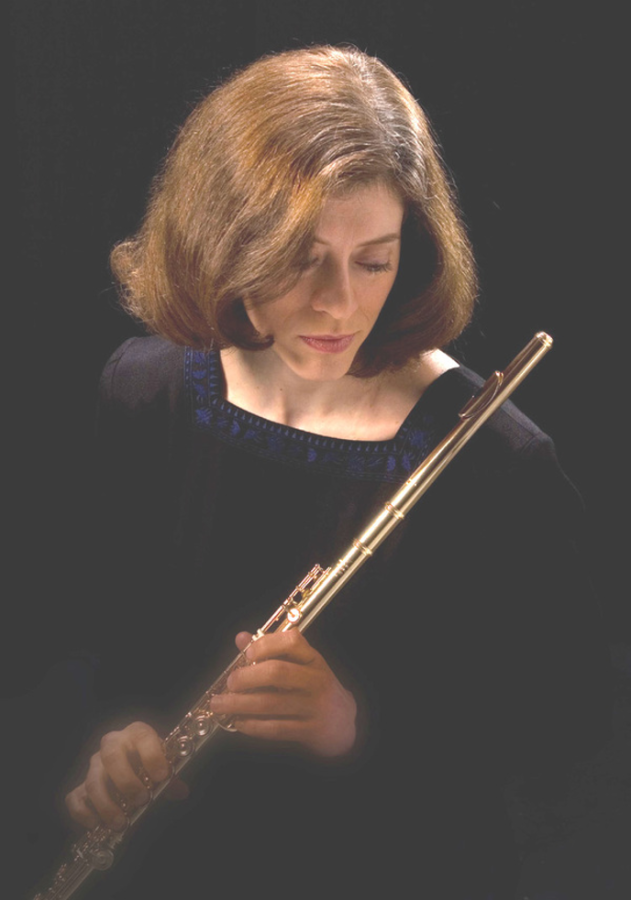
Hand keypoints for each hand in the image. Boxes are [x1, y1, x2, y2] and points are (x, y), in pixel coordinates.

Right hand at [65, 721, 187, 830]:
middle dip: (126, 780)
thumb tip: (181, 791)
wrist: (132, 765)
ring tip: (121, 822)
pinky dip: (83, 813)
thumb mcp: (163, 768)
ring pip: (93, 780)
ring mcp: (95, 764)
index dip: (152, 755)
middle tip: (141, 800)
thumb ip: (171, 780)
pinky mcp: (81, 785)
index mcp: (136, 734)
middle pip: (112, 756)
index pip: (142, 736)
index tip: (163, 776)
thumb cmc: (149, 764)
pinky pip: (75, 798)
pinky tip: (96, 824)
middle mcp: (112, 744)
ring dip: (107, 804)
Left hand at [209, 630, 356, 756]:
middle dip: (246, 677)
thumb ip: (272, 651)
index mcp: (313, 659)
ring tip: (220, 704)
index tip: (247, 653)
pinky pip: (276, 728)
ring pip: (271, 703)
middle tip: (230, 682)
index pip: (291, 642)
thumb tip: (241, 638)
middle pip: (277, 673)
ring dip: (240, 704)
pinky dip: (253, 725)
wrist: (343, 723)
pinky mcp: (309, 730)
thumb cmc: (315, 689)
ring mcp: (314, 706)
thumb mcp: (301, 666)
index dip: (266, 644)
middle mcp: (315, 680)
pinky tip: (239, 722)